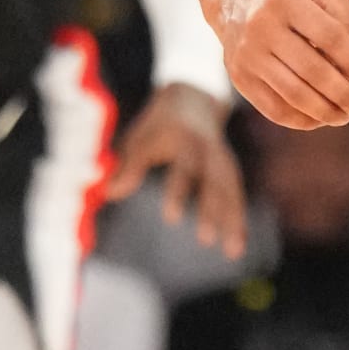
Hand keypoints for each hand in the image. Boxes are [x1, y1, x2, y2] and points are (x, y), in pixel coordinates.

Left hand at [106, 85, 247, 255]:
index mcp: (185, 137)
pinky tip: (237, 247)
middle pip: (213, 180)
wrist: (193, 97)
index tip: (171, 218)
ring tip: (232, 252)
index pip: (183, 166)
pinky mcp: (229, 169)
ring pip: (230, 190)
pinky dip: (238, 219)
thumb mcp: (140, 137)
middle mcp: (208, 148)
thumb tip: (110, 193)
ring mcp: (222, 158)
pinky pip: (236, 195)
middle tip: (205, 239)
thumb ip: (129, 165)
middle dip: (211, 208)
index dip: (178, 191)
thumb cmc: (159, 124)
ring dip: (232, 219)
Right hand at [225, 0, 348, 128]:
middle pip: (312, 70)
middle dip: (342, 94)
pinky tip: (318, 119)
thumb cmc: (291, 6)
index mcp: (288, 2)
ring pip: (294, 94)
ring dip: (325, 112)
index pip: (330, 36)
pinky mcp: (241, 79)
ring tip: (343, 116)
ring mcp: (249, 56)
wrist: (238, 10)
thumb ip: (345, 18)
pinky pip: (275, 109)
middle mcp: (264, 27)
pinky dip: (302, 120)